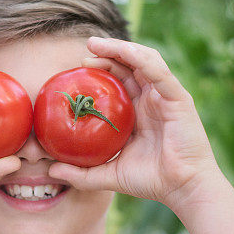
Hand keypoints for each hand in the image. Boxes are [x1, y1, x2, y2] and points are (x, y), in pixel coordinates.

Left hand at [47, 37, 221, 208]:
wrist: (182, 189)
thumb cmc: (151, 181)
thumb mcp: (108, 176)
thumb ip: (82, 174)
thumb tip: (51, 171)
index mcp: (137, 112)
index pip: (116, 82)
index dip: (98, 71)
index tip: (74, 71)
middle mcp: (151, 99)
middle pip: (127, 65)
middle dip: (105, 53)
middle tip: (84, 51)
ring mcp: (164, 96)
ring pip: (142, 60)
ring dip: (120, 48)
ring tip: (96, 44)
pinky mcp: (178, 97)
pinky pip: (159, 72)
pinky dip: (141, 59)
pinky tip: (124, 51)